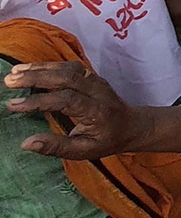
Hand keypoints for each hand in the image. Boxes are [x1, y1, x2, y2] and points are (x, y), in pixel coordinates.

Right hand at [2, 62, 146, 160]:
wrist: (131, 125)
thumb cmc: (106, 140)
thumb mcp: (84, 151)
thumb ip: (56, 147)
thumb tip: (26, 143)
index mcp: (97, 111)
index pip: (66, 100)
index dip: (39, 101)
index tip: (13, 105)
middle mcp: (98, 91)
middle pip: (67, 78)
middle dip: (36, 77)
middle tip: (9, 81)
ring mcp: (96, 80)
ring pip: (67, 68)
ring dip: (39, 68)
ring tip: (13, 73)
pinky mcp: (91, 75)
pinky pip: (68, 66)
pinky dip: (48, 66)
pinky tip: (29, 69)